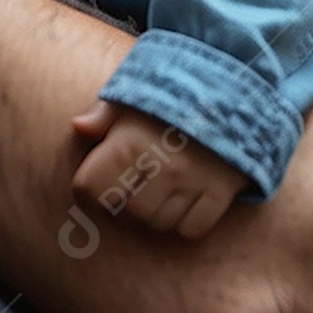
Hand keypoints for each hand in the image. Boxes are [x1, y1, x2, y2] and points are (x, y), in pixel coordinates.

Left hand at [72, 99, 245, 238]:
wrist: (234, 83)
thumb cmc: (174, 89)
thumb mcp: (133, 92)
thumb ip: (103, 115)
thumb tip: (77, 127)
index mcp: (128, 141)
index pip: (89, 189)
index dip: (88, 189)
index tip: (96, 182)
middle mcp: (158, 167)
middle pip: (127, 212)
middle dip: (124, 203)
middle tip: (131, 186)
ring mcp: (190, 182)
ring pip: (159, 223)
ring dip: (155, 213)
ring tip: (159, 189)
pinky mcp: (219, 192)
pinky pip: (192, 228)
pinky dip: (185, 221)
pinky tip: (185, 198)